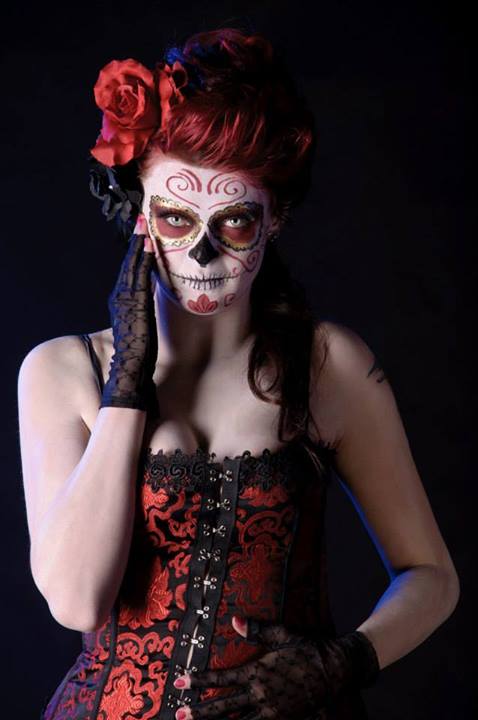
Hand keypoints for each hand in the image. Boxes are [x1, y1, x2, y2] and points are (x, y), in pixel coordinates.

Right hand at [100, 214, 157, 411]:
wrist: (131, 366)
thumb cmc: (138, 348)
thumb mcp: (141, 321)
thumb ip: (143, 305)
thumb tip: (152, 293)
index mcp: (121, 299)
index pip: (129, 269)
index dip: (135, 250)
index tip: (141, 232)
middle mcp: (120, 295)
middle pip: (129, 262)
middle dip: (135, 239)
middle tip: (140, 217)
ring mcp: (126, 299)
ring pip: (133, 266)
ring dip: (139, 245)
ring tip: (144, 225)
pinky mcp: (135, 304)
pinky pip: (140, 277)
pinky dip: (143, 261)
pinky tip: (149, 248)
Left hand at [173, 616, 379, 719]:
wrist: (335, 669)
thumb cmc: (307, 648)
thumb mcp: (281, 634)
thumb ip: (256, 630)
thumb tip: (234, 620)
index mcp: (257, 672)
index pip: (220, 678)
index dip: (198, 680)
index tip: (180, 681)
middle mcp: (260, 695)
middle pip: (223, 707)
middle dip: (199, 711)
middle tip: (178, 713)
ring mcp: (271, 712)